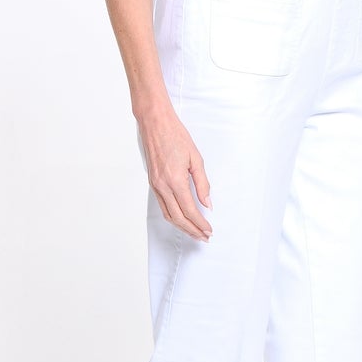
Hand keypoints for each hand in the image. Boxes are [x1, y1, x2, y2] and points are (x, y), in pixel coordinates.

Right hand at [136, 105, 212, 240]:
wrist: (155, 123)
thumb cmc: (175, 136)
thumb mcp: (195, 158)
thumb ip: (202, 183)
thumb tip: (208, 203)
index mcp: (175, 180)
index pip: (189, 210)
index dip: (200, 223)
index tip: (209, 230)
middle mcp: (162, 186)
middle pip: (178, 218)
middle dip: (192, 230)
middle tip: (204, 237)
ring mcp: (155, 186)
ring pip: (168, 214)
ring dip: (182, 226)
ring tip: (194, 232)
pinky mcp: (152, 183)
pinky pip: (162, 206)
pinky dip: (173, 216)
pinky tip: (181, 218)